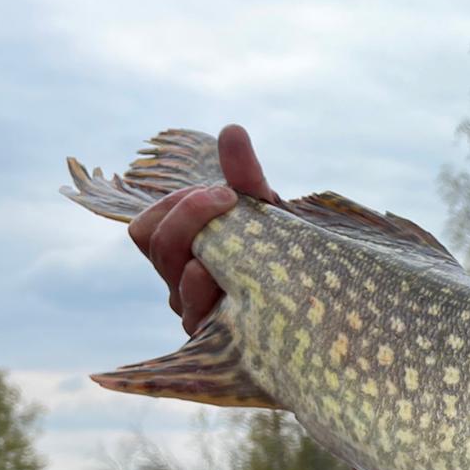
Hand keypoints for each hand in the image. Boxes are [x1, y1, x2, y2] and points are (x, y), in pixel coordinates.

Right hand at [126, 125, 273, 334]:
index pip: (145, 228)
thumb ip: (246, 176)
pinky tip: (240, 280)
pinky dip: (211, 291)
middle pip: (153, 245)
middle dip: (188, 215)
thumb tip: (232, 129)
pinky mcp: (216, 339)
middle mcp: (179, 285)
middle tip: (231, 200)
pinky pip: (196, 314)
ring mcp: (196, 314)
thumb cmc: (284, 256)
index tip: (223, 191)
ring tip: (242, 239)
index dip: (176, 205)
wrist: (323, 306)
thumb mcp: (267, 214)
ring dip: (202, 250)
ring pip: (173, 278)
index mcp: (181, 254)